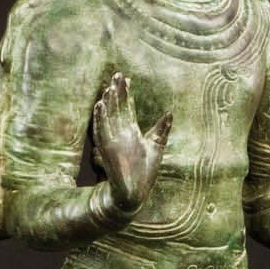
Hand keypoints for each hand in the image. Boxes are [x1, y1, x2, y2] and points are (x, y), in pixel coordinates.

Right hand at [92, 72, 172, 212]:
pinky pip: (102, 131)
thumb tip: (170, 112)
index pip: (128, 109)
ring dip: (108, 102)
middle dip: (118, 92)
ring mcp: (113, 141)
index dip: (127, 95)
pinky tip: (99, 105)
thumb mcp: (156, 147)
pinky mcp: (108, 150)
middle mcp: (121, 134)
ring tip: (109, 86)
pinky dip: (100, 118)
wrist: (134, 194)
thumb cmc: (145, 173)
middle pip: (118, 109)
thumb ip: (161, 129)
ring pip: (109, 117)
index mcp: (131, 133)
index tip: (128, 79)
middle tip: (118, 74)